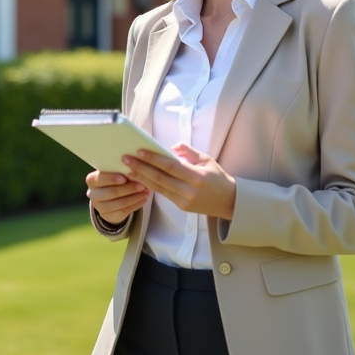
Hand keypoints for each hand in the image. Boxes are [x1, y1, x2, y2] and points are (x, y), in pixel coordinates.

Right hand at [86, 169, 148, 225]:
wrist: (109, 198)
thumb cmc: (113, 179)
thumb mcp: (113, 173)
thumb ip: (120, 171)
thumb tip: (135, 169)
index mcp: (92, 180)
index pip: (100, 179)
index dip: (112, 179)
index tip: (124, 178)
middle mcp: (93, 194)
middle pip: (112, 192)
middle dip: (129, 188)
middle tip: (142, 184)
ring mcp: (100, 207)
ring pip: (120, 203)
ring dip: (135, 197)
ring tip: (146, 191)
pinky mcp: (109, 216)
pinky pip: (125, 210)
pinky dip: (136, 204)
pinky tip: (144, 198)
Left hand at [121, 143, 235, 219]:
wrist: (229, 202)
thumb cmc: (218, 178)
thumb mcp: (206, 160)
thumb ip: (188, 151)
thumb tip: (171, 147)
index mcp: (197, 176)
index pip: (170, 166)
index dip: (153, 159)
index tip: (139, 151)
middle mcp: (189, 190)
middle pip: (160, 177)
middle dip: (141, 168)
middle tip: (126, 159)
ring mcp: (184, 200)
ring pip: (158, 187)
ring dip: (141, 178)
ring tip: (127, 170)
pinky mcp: (181, 206)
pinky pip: (163, 194)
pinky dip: (150, 186)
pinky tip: (140, 179)